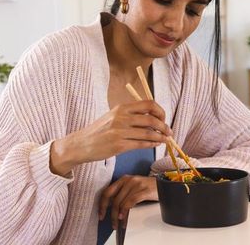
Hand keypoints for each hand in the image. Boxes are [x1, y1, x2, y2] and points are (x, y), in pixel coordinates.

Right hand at [50, 100, 171, 175]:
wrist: (81, 144)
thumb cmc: (99, 131)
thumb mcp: (113, 117)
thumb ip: (130, 115)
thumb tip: (152, 118)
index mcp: (121, 107)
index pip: (148, 104)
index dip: (160, 111)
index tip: (163, 118)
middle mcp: (121, 117)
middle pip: (151, 119)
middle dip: (164, 126)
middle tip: (169, 131)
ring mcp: (120, 131)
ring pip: (148, 133)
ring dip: (161, 137)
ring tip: (166, 139)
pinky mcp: (119, 145)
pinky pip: (142, 144)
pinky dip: (152, 144)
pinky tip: (156, 144)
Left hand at [98, 175, 157, 228]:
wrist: (164, 184)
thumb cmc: (147, 187)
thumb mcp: (132, 187)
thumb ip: (122, 194)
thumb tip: (110, 207)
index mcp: (123, 179)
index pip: (107, 192)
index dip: (102, 204)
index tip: (101, 214)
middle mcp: (128, 180)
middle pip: (114, 199)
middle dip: (110, 213)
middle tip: (112, 223)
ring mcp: (136, 184)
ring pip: (122, 202)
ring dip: (118, 216)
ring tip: (119, 223)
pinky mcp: (144, 190)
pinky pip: (131, 202)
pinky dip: (126, 211)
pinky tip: (124, 217)